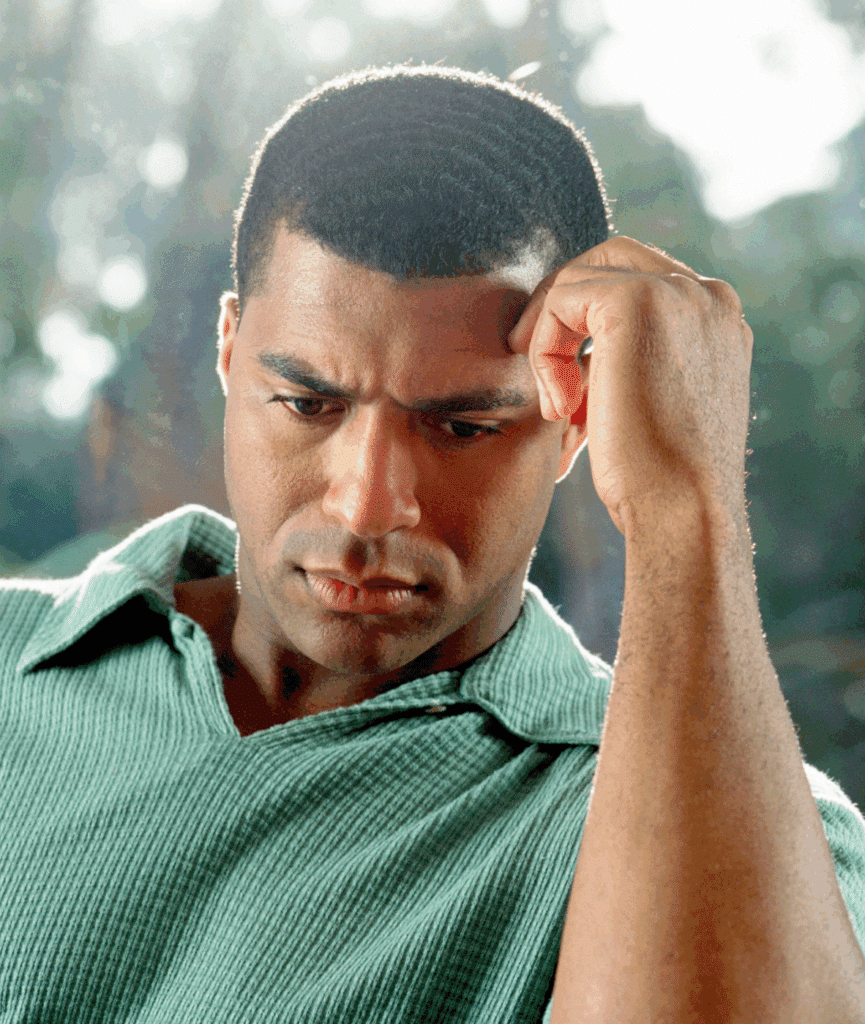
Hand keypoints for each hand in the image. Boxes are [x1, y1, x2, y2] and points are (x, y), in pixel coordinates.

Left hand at [508, 237, 753, 533]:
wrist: (684, 510)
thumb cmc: (662, 481)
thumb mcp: (653, 409)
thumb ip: (628, 367)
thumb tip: (575, 362)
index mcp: (716, 320)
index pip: (637, 283)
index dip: (586, 325)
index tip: (566, 384)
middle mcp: (706, 296)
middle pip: (608, 261)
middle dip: (562, 311)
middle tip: (538, 369)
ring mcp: (677, 292)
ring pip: (579, 279)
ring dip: (550, 341)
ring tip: (559, 408)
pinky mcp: (635, 301)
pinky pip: (562, 299)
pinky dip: (546, 351)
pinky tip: (561, 407)